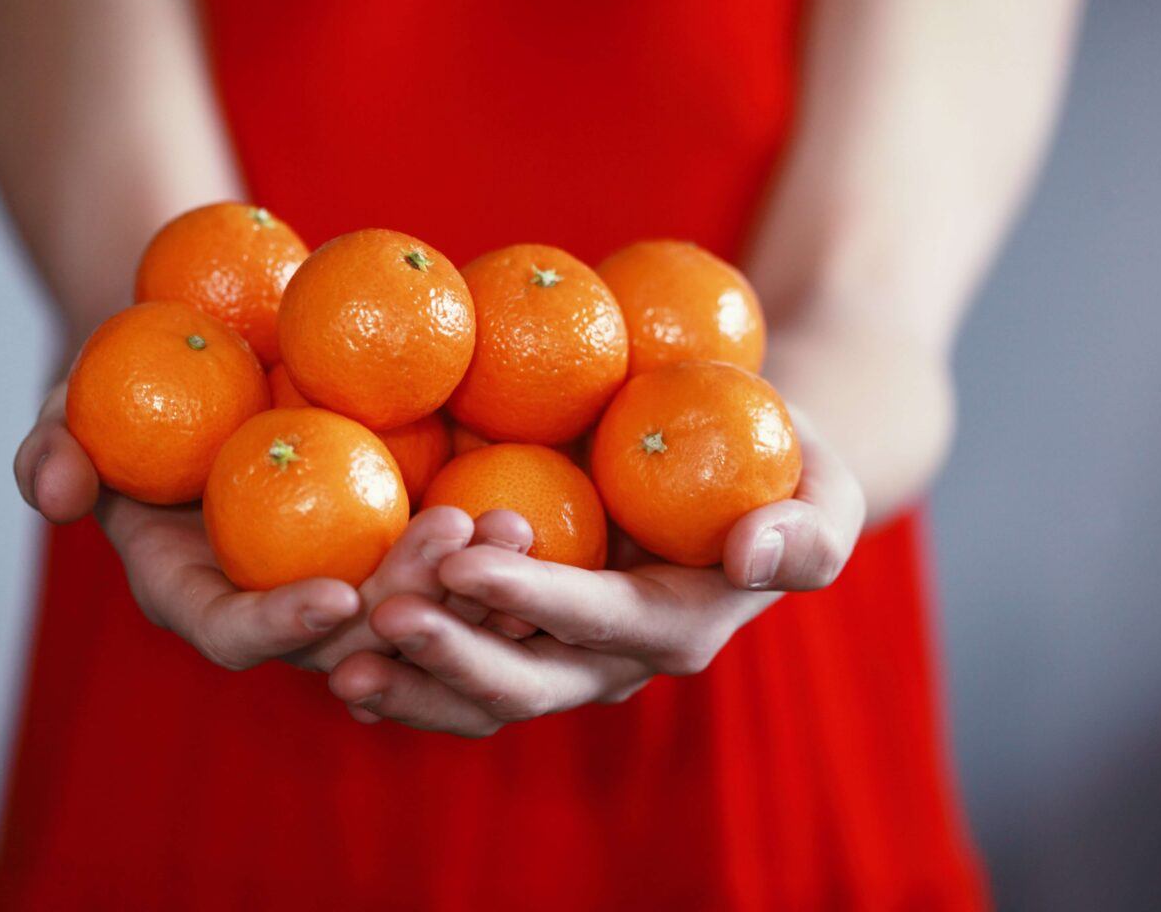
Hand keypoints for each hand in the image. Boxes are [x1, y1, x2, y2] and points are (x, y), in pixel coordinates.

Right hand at [14, 381, 531, 671]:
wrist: (209, 353)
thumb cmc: (132, 382)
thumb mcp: (77, 402)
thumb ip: (55, 448)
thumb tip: (50, 492)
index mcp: (201, 593)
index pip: (237, 635)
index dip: (281, 627)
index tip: (337, 592)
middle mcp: (279, 602)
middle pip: (348, 636)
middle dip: (405, 602)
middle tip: (458, 538)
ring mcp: (345, 573)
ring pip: (414, 609)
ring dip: (469, 583)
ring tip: (519, 524)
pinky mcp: (393, 539)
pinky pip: (448, 560)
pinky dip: (488, 546)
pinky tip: (536, 504)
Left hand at [327, 409, 864, 735]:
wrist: (733, 471)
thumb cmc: (781, 466)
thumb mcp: (824, 491)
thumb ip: (805, 530)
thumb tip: (752, 553)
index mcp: (677, 626)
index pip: (603, 620)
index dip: (538, 599)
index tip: (468, 559)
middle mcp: (612, 661)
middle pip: (528, 680)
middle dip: (455, 657)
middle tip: (383, 614)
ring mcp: (560, 655)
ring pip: (480, 693)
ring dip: (412, 681)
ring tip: (339, 659)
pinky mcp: (519, 635)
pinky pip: (456, 669)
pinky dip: (402, 670)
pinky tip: (335, 655)